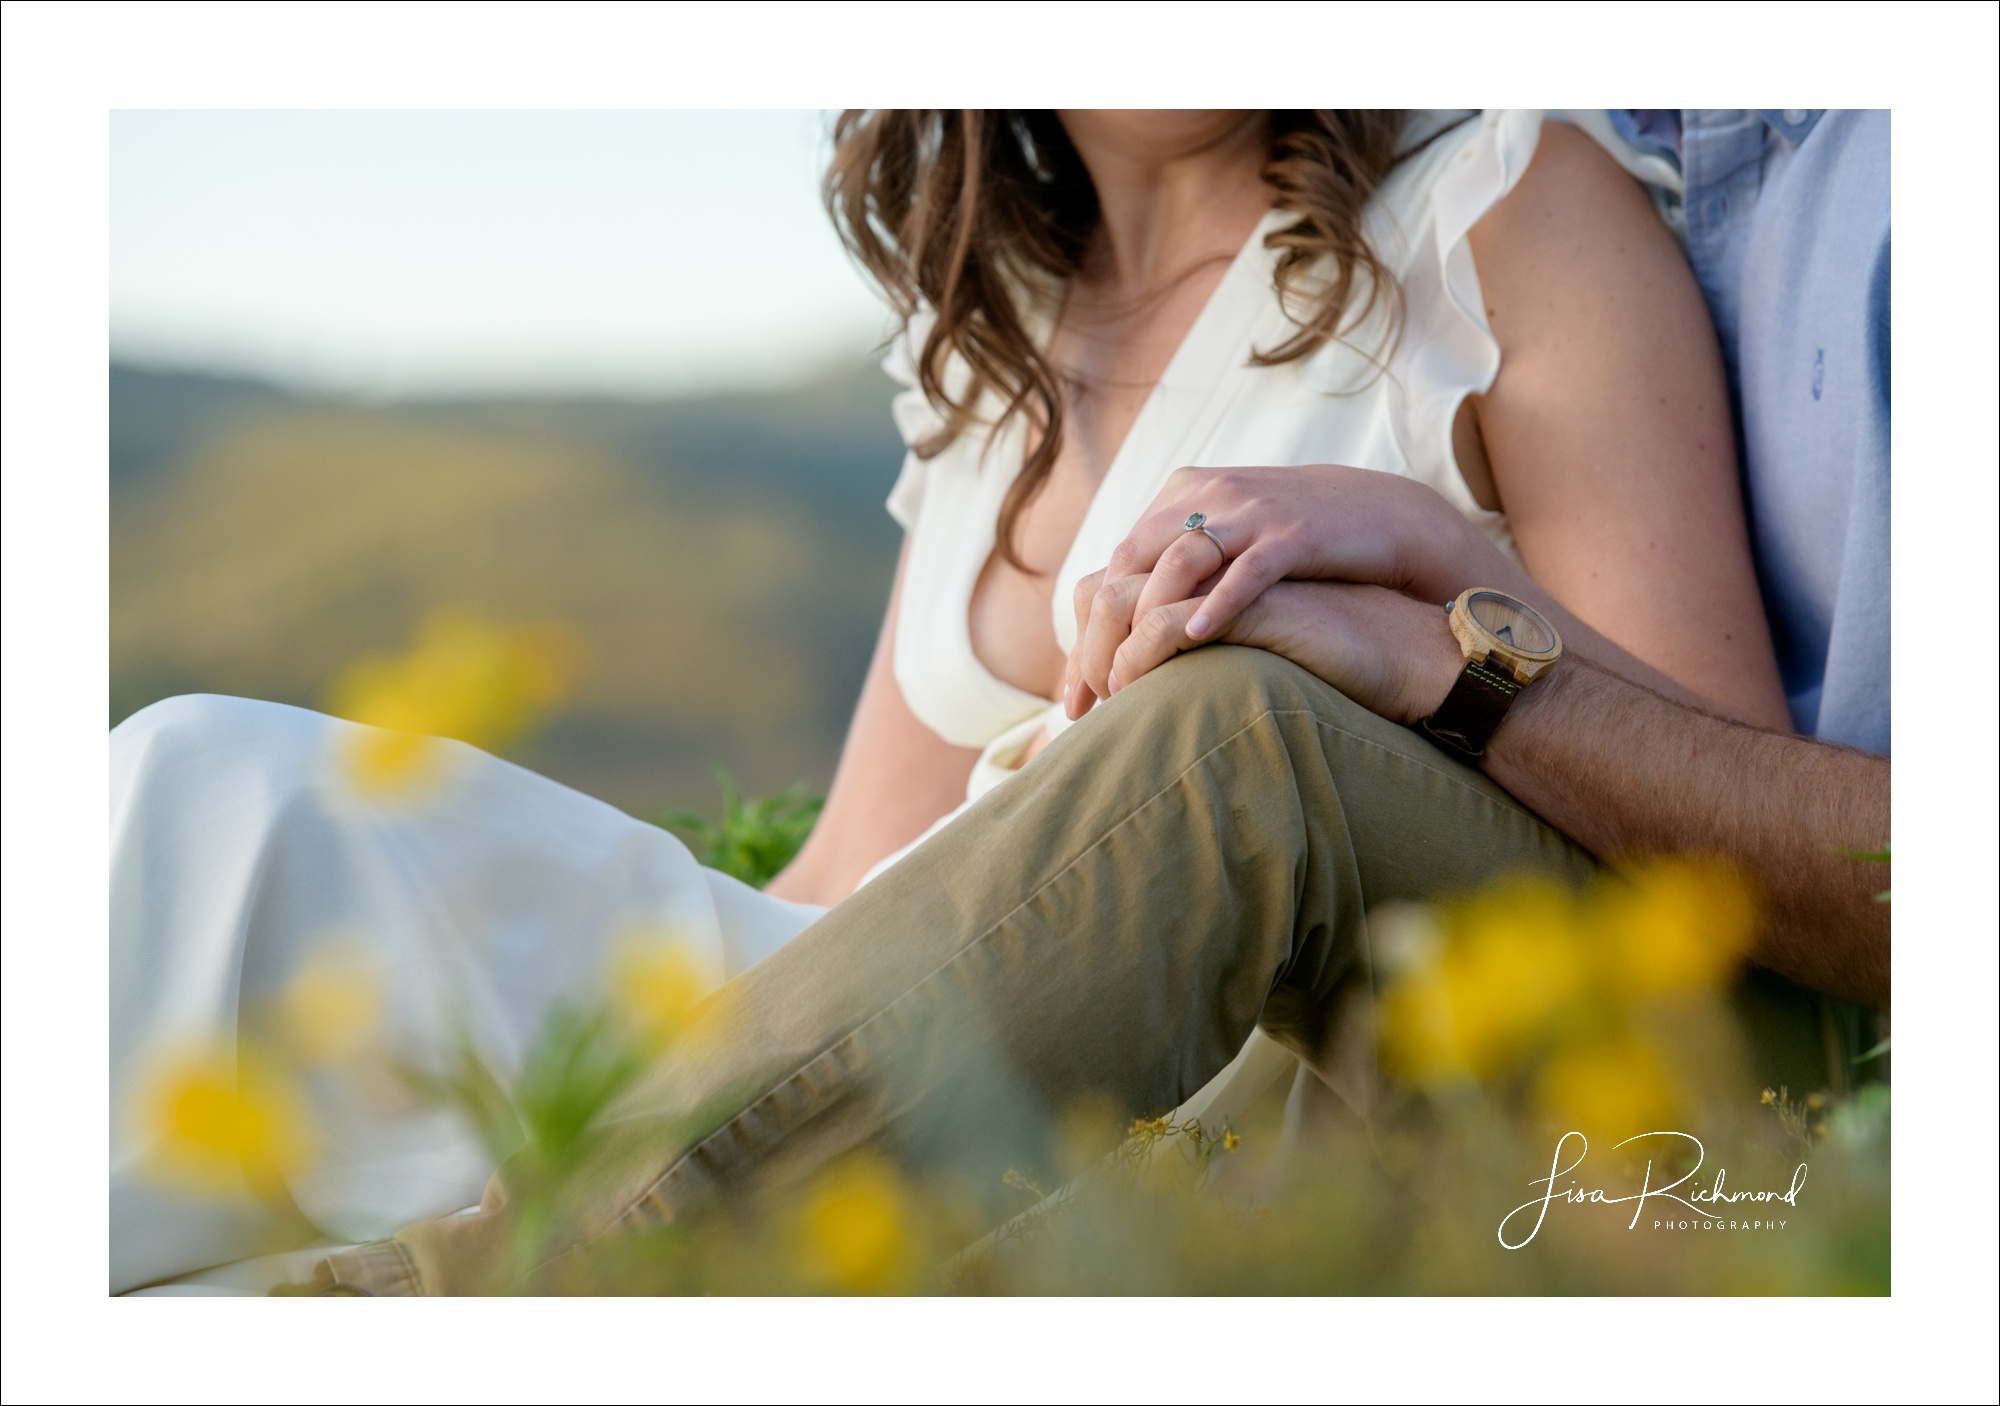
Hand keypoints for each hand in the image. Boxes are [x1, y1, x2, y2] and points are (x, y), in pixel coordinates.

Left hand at [1065, 465, 1525, 715]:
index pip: (1111, 573)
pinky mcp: (1295, 535)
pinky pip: (1247, 569)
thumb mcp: (1228, 555)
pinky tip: (1194, 641)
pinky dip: (1218, 603)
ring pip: (1175, 565)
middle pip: (1126, 569)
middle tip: (1089, 703)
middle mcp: (1208, 498)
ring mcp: (1252, 514)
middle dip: (1099, 641)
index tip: (1077, 697)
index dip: (1085, 638)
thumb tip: (1127, 641)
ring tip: (1129, 683)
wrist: (1385, 518)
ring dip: (1144, 626)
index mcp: (1183, 499)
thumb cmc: (1300, 556)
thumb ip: (1180, 584)